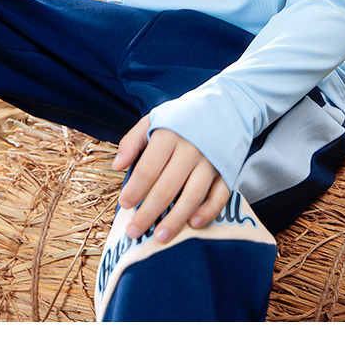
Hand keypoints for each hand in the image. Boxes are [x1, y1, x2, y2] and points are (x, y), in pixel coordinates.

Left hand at [112, 116, 229, 243]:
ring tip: (159, 237)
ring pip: (192, 195)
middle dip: (148, 212)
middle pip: (167, 187)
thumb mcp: (154, 119)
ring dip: (175, 219)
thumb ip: (132, 141)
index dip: (135, 189)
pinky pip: (220, 196)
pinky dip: (208, 212)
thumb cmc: (181, 119)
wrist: (223, 107)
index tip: (124, 205)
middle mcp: (191, 148)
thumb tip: (117, 166)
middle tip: (134, 231)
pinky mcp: (227, 170)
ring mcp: (211, 161)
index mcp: (169, 134)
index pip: (148, 167)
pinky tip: (194, 224)